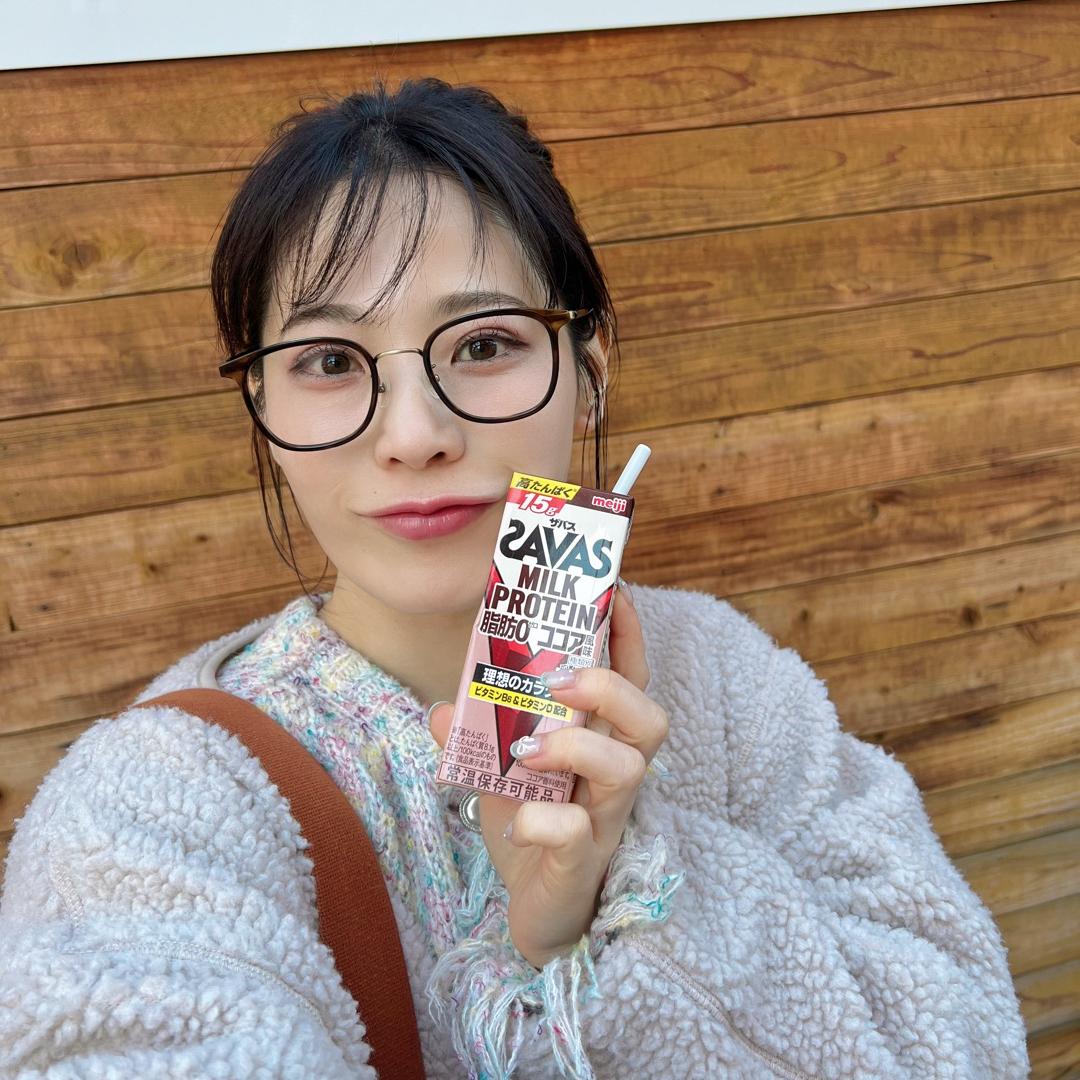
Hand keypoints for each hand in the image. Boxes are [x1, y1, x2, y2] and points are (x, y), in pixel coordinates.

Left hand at [428, 583, 668, 968]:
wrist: (537, 915)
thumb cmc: (533, 829)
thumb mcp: (500, 774)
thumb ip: (476, 738)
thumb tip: (441, 710)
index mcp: (601, 744)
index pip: (632, 683)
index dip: (631, 638)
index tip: (619, 594)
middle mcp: (614, 778)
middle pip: (650, 719)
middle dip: (611, 687)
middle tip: (561, 682)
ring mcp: (605, 821)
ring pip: (627, 768)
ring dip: (577, 747)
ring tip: (528, 750)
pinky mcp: (582, 863)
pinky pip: (575, 834)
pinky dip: (542, 820)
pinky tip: (517, 821)